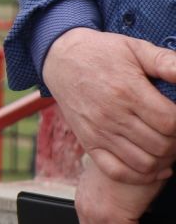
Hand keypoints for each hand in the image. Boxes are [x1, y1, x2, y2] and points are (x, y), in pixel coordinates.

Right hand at [42, 28, 175, 183]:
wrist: (60, 59)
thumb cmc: (102, 53)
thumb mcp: (135, 48)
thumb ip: (166, 61)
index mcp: (127, 91)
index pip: (170, 122)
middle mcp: (112, 115)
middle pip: (161, 145)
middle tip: (174, 131)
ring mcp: (99, 132)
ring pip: (144, 163)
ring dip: (163, 159)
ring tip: (166, 145)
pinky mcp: (88, 142)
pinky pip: (117, 171)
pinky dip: (140, 175)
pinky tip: (154, 166)